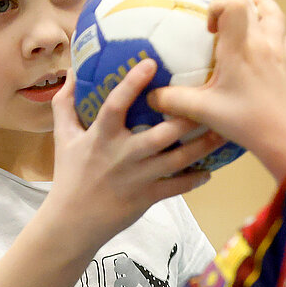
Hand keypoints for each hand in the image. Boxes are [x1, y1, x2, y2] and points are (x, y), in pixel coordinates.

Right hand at [46, 60, 219, 238]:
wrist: (72, 223)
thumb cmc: (69, 175)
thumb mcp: (63, 137)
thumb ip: (66, 104)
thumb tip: (73, 72)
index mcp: (102, 136)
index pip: (116, 104)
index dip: (133, 83)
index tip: (151, 63)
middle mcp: (123, 155)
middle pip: (162, 134)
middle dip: (187, 118)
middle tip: (209, 100)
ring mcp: (138, 178)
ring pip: (178, 159)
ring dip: (203, 146)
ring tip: (222, 132)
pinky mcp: (147, 198)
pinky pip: (178, 187)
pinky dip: (195, 179)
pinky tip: (210, 170)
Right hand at [149, 0, 285, 172]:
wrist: (283, 136)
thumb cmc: (245, 122)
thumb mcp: (203, 111)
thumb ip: (173, 101)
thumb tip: (150, 95)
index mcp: (239, 49)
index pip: (232, 5)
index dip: (216, 2)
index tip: (205, 24)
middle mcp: (260, 43)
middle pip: (249, 0)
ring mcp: (277, 51)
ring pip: (273, 12)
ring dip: (257, 2)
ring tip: (243, 3)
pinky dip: (276, 31)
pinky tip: (267, 39)